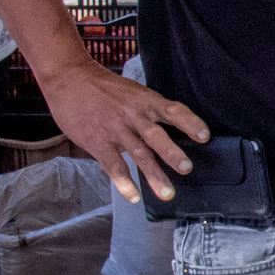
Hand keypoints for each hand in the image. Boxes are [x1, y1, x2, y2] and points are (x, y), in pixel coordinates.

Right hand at [39, 58, 210, 202]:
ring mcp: (115, 129)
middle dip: (172, 153)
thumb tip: (170, 132)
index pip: (173, 110)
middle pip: (156, 135)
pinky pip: (113, 164)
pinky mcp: (97, 142)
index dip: (189, 123)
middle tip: (187, 168)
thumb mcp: (132, 93)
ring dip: (154, 174)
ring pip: (137, 153)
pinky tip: (132, 197)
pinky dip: (123, 181)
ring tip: (167, 193)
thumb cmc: (103, 88)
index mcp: (145, 101)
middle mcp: (133, 115)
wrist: (69, 78)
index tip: (205, 136)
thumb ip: (148, 112)